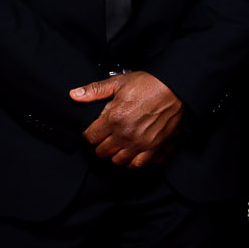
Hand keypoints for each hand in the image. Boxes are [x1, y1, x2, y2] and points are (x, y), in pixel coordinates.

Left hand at [70, 72, 184, 167]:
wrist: (174, 88)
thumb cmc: (148, 84)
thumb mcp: (118, 82)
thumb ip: (94, 91)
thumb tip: (74, 95)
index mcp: (114, 118)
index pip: (90, 137)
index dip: (89, 134)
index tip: (93, 130)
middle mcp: (125, 134)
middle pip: (102, 151)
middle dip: (100, 145)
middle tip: (104, 137)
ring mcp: (139, 143)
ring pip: (117, 161)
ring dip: (114, 155)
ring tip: (116, 146)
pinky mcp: (153, 147)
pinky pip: (137, 165)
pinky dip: (131, 163)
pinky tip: (129, 155)